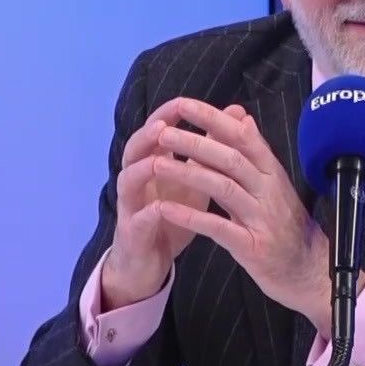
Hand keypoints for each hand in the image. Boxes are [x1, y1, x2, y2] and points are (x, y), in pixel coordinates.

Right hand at [102, 100, 247, 310]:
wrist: (151, 261)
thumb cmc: (173, 215)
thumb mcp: (195, 179)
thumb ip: (211, 146)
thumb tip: (236, 110)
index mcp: (152, 163)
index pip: (155, 131)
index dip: (167, 116)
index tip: (184, 103)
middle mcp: (137, 179)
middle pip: (134, 150)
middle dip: (147, 137)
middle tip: (164, 126)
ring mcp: (131, 206)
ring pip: (128, 181)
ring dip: (142, 170)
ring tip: (158, 161)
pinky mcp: (133, 233)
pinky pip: (139, 220)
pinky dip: (148, 213)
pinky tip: (160, 208)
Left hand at [150, 98, 334, 338]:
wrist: (311, 271)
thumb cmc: (288, 226)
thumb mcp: (274, 185)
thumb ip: (254, 153)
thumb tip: (241, 117)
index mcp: (272, 172)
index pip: (242, 136)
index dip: (213, 118)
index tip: (183, 105)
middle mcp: (269, 190)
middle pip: (230, 157)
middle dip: (194, 142)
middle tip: (162, 131)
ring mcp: (262, 218)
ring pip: (223, 187)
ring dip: (187, 173)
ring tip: (156, 163)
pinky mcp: (253, 246)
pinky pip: (219, 228)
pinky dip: (191, 217)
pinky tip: (166, 209)